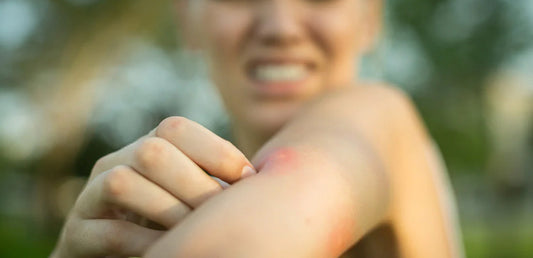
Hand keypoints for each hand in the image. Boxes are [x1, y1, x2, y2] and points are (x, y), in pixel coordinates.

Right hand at [51, 116, 255, 257]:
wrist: (118, 250)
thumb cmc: (170, 220)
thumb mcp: (194, 195)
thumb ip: (217, 181)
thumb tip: (264, 178)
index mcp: (149, 147)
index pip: (176, 128)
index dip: (215, 150)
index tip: (247, 179)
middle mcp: (117, 161)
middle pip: (152, 151)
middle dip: (194, 183)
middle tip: (220, 212)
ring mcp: (92, 194)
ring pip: (124, 182)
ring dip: (168, 210)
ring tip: (192, 230)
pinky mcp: (78, 231)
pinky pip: (108, 231)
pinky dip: (144, 241)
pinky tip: (167, 249)